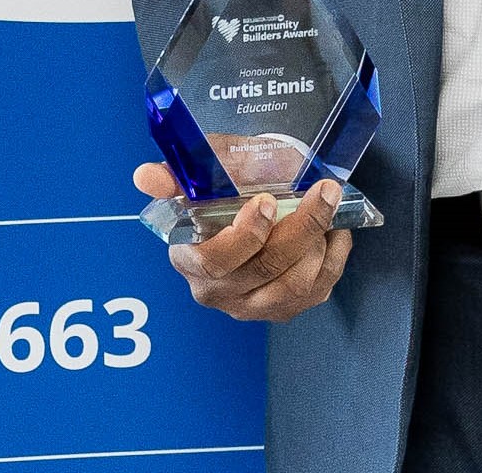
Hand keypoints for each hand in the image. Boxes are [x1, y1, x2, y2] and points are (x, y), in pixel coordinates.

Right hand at [133, 163, 353, 322]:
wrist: (252, 202)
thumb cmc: (226, 186)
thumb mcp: (202, 171)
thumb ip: (175, 175)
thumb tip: (145, 176)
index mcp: (191, 259)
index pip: (215, 262)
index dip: (245, 236)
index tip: (267, 202)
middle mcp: (219, 292)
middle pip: (264, 271)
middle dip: (301, 228)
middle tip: (324, 192)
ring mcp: (253, 306)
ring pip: (294, 286)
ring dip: (318, 244)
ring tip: (327, 209)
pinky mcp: (283, 309)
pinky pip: (317, 293)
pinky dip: (334, 260)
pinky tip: (336, 231)